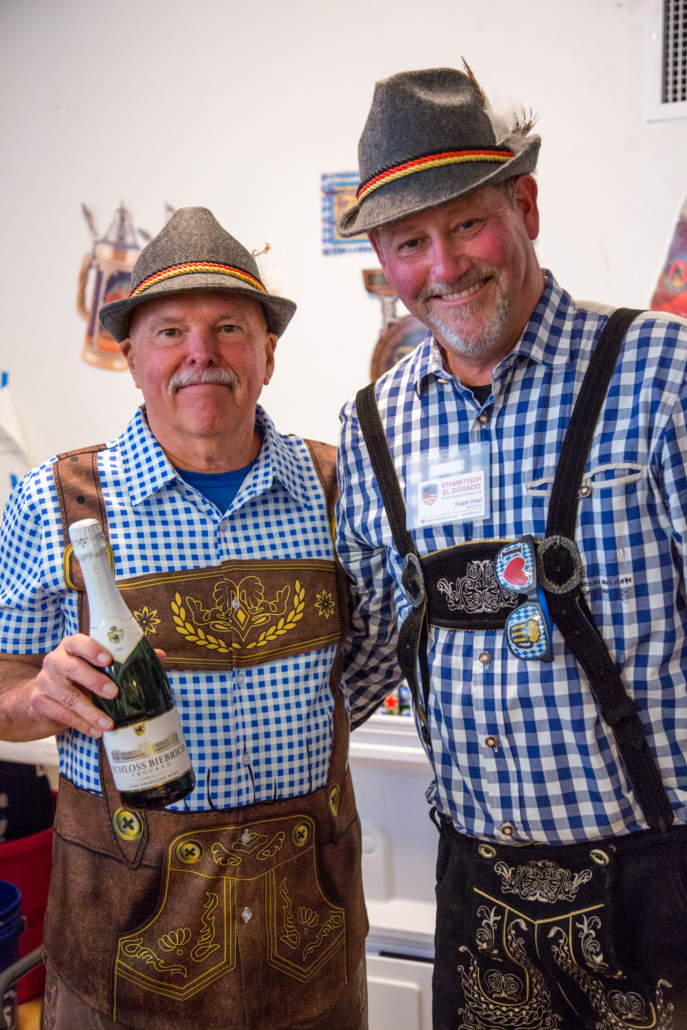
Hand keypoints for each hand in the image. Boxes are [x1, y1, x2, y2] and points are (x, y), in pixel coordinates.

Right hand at [29, 635, 165, 737]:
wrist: (45, 700)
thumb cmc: (80, 679)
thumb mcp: (99, 669)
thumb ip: (127, 660)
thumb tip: (159, 655)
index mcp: (71, 647)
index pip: (78, 642)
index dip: (92, 649)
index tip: (108, 660)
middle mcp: (55, 661)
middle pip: (72, 668)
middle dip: (94, 681)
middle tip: (114, 693)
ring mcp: (45, 682)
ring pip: (68, 697)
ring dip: (91, 712)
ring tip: (108, 724)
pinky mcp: (40, 703)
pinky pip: (62, 715)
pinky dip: (81, 724)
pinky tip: (95, 731)